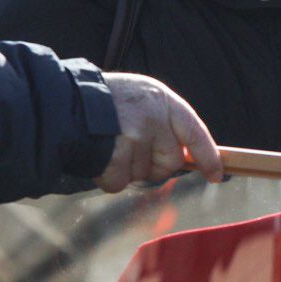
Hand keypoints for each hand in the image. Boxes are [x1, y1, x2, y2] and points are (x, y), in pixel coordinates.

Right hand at [96, 72, 223, 190]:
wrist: (64, 101)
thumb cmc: (105, 103)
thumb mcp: (141, 99)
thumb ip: (164, 123)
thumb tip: (186, 158)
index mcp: (163, 100)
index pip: (195, 132)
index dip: (208, 156)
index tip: (216, 175)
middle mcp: (154, 116)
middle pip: (171, 162)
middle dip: (154, 166)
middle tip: (131, 151)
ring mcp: (135, 135)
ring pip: (142, 174)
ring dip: (126, 169)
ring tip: (109, 146)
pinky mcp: (116, 153)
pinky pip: (119, 182)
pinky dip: (108, 178)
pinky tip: (98, 158)